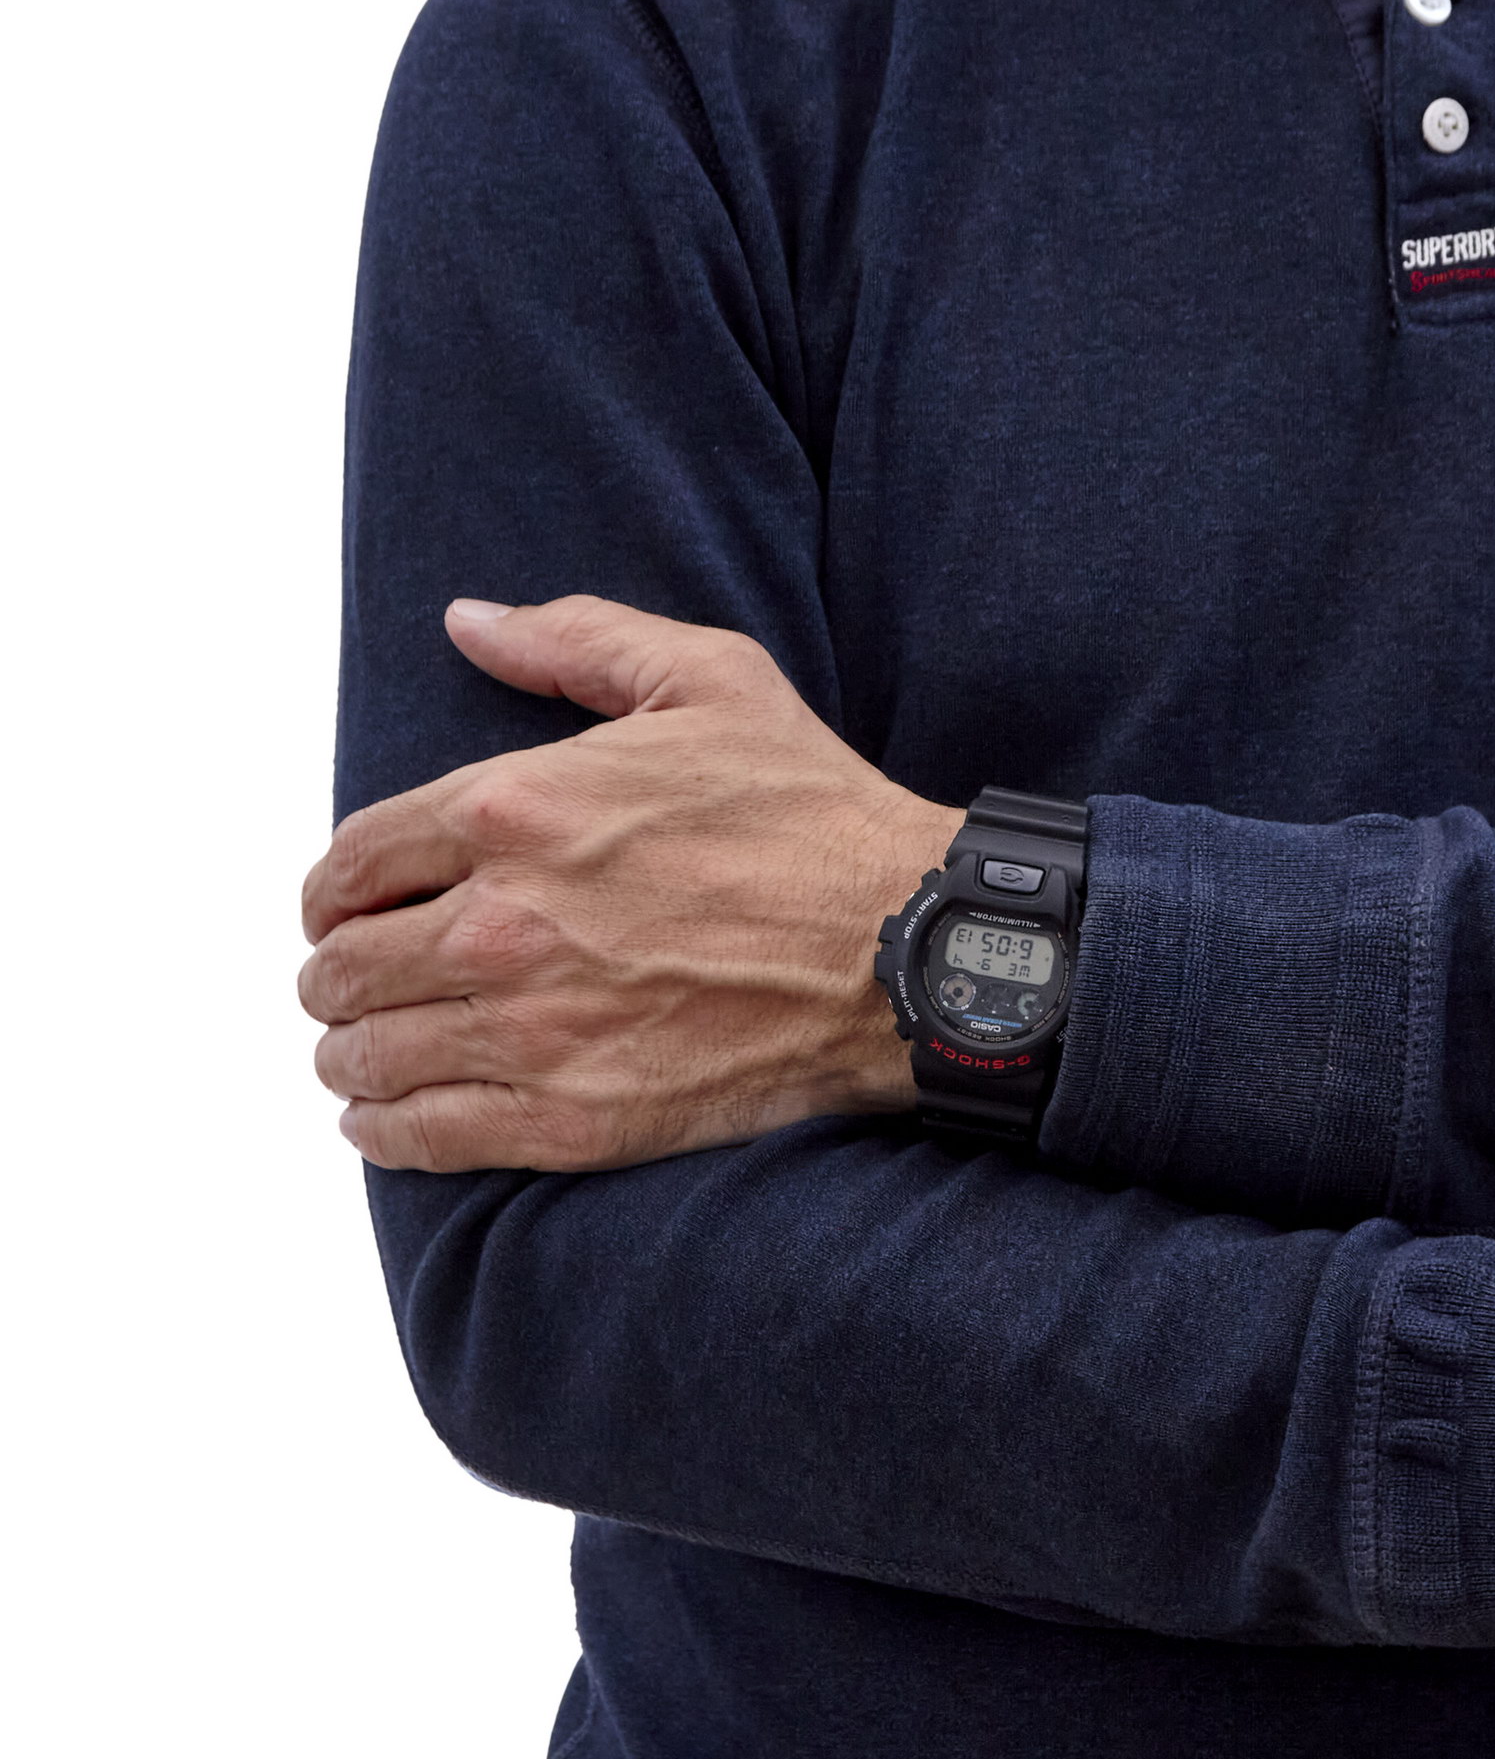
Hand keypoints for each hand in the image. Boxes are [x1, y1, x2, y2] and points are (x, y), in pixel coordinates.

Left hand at [299, 594, 962, 1171]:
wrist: (903, 951)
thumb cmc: (811, 814)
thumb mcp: (706, 681)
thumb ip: (575, 640)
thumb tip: (469, 621)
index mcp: (515, 807)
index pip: (354, 861)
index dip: (328, 892)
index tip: (338, 910)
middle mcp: (503, 921)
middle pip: (344, 966)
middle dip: (332, 975)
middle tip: (347, 985)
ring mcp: (535, 1028)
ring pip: (369, 1056)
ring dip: (346, 1056)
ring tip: (357, 1057)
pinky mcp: (573, 1118)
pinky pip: (425, 1137)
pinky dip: (382, 1133)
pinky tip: (380, 1123)